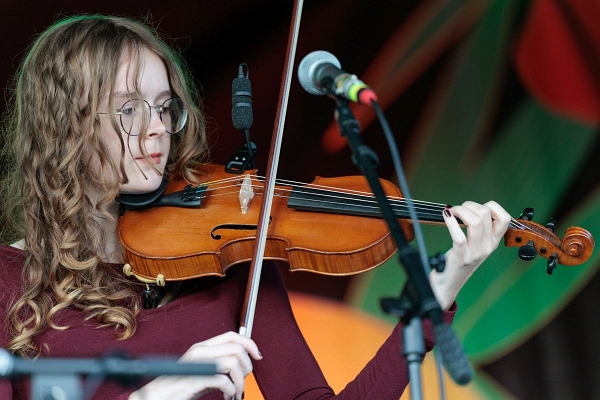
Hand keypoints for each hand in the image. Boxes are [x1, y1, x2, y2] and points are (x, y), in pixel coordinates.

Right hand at [129, 331, 262, 399]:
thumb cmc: (179, 386)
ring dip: (240, 381)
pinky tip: (226, 396)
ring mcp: (197, 364)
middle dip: (247, 366)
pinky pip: (224, 380)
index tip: (258, 356)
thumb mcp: (203, 371)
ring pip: (233, 363)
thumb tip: (241, 363)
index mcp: (203, 347)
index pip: (232, 335)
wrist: (158, 396)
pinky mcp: (195, 379)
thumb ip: (218, 364)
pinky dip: (231, 391)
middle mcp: (200, 351)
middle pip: (236, 348)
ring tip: (235, 392)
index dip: (249, 343)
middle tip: (242, 381)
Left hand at [429, 201, 510, 309]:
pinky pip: (459, 236)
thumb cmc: (460, 261)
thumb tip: (473, 209)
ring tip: (452, 212)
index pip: (505, 218)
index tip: (476, 208)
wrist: (448, 285)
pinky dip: (451, 222)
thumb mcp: (477, 246)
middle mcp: (488, 247)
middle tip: (459, 209)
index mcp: (493, 242)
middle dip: (470, 205)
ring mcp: (475, 253)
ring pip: (475, 222)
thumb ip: (480, 230)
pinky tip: (446, 216)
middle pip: (486, 214)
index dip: (491, 206)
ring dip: (460, 210)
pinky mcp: (460, 257)